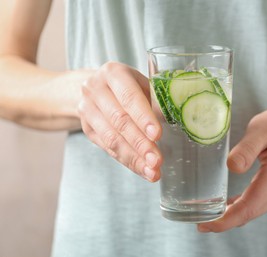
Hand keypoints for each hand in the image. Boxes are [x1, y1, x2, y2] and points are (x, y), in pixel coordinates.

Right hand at [78, 62, 162, 181]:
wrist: (96, 87)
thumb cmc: (129, 86)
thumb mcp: (143, 84)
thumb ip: (156, 100)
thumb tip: (178, 121)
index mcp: (114, 73)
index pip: (129, 97)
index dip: (143, 117)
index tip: (157, 135)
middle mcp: (95, 89)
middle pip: (120, 120)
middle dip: (141, 144)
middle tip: (157, 161)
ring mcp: (87, 109)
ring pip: (112, 138)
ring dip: (134, 158)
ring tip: (152, 171)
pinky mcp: (87, 128)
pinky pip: (108, 148)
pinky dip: (128, 161)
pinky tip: (143, 170)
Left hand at [198, 105, 266, 231]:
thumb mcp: (264, 127)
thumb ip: (247, 148)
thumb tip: (232, 167)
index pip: (248, 208)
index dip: (225, 220)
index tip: (204, 224)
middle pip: (248, 214)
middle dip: (222, 222)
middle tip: (198, 223)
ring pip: (252, 212)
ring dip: (231, 217)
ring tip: (206, 216)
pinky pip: (257, 205)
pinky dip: (240, 209)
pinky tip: (226, 207)